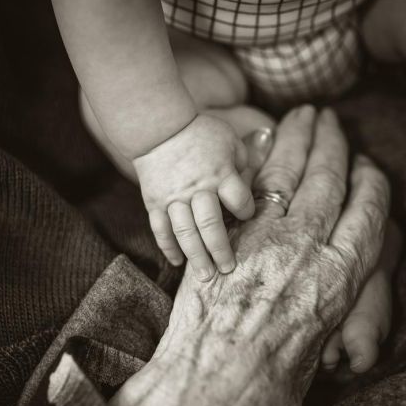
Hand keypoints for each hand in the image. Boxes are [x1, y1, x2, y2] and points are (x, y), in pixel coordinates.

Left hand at [111, 106, 391, 405]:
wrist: (212, 389)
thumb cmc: (270, 385)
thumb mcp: (319, 345)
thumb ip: (327, 302)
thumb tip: (326, 286)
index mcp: (340, 279)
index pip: (368, 213)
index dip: (370, 183)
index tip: (369, 166)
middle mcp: (308, 249)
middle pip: (328, 181)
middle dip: (332, 143)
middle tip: (331, 118)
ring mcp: (264, 238)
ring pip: (288, 174)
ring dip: (296, 138)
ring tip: (302, 115)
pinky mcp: (226, 235)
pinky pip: (246, 187)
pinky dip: (255, 159)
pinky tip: (260, 142)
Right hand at [133, 114, 253, 278]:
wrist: (159, 128)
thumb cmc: (201, 133)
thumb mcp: (230, 141)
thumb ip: (244, 165)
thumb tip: (251, 187)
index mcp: (220, 173)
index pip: (239, 201)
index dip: (245, 211)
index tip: (245, 215)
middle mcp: (198, 189)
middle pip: (211, 224)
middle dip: (220, 249)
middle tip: (228, 269)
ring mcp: (174, 198)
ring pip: (185, 232)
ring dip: (196, 256)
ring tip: (205, 276)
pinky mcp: (155, 203)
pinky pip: (161, 229)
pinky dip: (168, 247)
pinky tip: (177, 262)